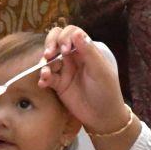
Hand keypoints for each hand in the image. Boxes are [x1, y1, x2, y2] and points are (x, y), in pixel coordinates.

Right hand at [39, 27, 137, 149]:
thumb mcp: (100, 71)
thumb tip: (76, 33)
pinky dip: (43, 78)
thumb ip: (89, 51)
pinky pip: (47, 77)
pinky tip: (43, 83)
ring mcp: (65, 70)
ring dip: (44, 63)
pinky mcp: (58, 84)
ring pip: (49, 59)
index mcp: (86, 50)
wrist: (103, 116)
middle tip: (48, 55)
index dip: (64, 37)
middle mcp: (74, 57)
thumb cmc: (107, 91)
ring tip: (46, 74)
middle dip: (49, 44)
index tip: (64, 49)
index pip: (71, 33)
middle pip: (56, 41)